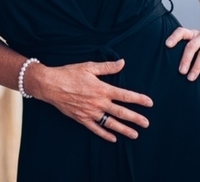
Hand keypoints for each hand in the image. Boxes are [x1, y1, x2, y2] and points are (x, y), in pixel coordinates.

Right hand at [35, 58, 152, 141]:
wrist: (50, 85)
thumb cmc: (69, 73)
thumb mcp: (89, 66)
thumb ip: (107, 67)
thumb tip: (122, 62)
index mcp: (102, 89)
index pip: (125, 95)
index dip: (138, 99)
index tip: (149, 103)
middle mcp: (98, 103)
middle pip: (121, 112)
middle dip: (135, 118)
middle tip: (147, 123)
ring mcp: (90, 113)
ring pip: (111, 123)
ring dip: (124, 129)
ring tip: (135, 134)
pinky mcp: (82, 119)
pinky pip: (96, 129)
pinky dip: (105, 134)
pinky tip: (113, 138)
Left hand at [165, 27, 199, 81]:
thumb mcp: (198, 49)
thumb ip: (189, 54)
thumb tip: (173, 70)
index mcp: (194, 34)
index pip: (182, 32)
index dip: (174, 37)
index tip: (167, 45)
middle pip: (192, 45)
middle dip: (186, 59)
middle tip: (181, 72)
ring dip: (196, 67)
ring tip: (191, 78)